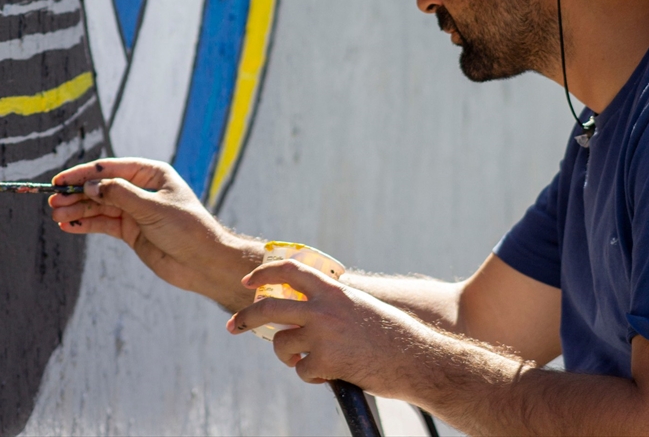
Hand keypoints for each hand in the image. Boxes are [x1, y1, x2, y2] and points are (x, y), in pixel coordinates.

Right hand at [49, 158, 260, 309]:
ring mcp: (135, 211)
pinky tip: (69, 225)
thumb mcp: (153, 208)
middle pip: (101, 187)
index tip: (60, 180)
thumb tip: (90, 185)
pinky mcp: (131, 231)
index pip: (111, 169)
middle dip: (77, 194)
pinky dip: (86, 224)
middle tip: (53, 202)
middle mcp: (141, 189)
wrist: (203, 263)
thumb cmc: (187, 229)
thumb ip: (120, 195)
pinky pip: (104, 224)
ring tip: (56, 215)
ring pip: (99, 206)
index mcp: (152, 174)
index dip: (84, 174)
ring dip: (78, 209)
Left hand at [227, 259, 433, 398]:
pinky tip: (333, 374)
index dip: (263, 275)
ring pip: (281, 344)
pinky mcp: (324, 362)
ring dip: (288, 356)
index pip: (288, 271)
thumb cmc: (390, 335)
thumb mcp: (359, 306)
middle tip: (233, 326)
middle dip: (246, 318)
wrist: (415, 359)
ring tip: (310, 361)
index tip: (248, 283)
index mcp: (333, 290)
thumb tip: (302, 308)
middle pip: (268, 308)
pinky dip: (313, 376)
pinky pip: (301, 371)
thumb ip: (331, 303)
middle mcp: (323, 308)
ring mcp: (322, 335)